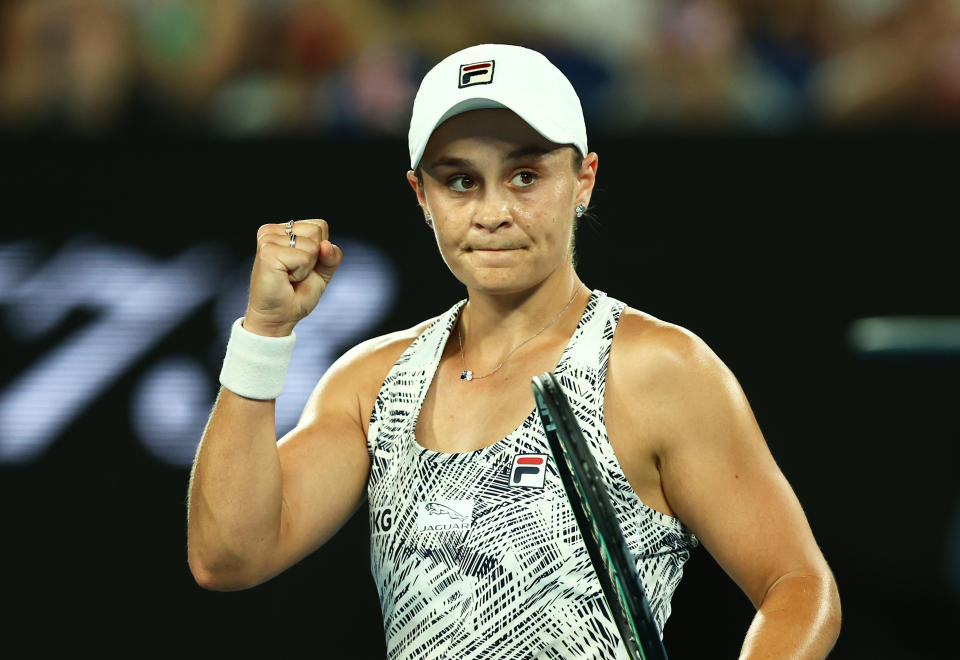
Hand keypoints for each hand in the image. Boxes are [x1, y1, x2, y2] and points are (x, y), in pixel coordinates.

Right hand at [243, 219, 342, 336]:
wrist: (279, 316)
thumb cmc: (296, 294)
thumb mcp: (322, 272)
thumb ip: (331, 257)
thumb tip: (326, 245)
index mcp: (283, 230)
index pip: (320, 226)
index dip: (320, 251)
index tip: (302, 266)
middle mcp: (272, 231)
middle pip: (318, 230)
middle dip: (315, 258)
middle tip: (295, 273)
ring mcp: (268, 240)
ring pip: (313, 245)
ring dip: (307, 267)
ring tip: (288, 276)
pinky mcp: (268, 252)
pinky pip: (304, 258)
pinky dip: (301, 273)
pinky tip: (285, 278)